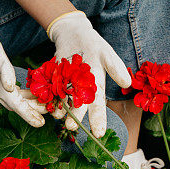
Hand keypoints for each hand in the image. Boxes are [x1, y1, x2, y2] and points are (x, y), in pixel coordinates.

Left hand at [47, 11, 130, 136]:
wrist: (73, 34)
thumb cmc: (94, 44)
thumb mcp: (106, 53)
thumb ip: (115, 67)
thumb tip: (127, 84)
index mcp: (96, 87)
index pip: (99, 106)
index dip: (99, 120)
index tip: (99, 134)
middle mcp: (81, 91)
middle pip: (79, 106)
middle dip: (75, 117)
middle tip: (71, 127)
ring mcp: (67, 86)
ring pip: (63, 101)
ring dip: (59, 109)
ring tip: (56, 116)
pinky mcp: (54, 80)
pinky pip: (50, 91)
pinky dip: (46, 97)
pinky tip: (42, 102)